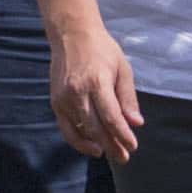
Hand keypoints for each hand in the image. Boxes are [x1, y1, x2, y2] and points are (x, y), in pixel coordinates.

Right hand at [51, 12, 145, 166]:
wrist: (71, 35)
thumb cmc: (102, 50)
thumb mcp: (122, 69)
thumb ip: (128, 98)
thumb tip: (136, 123)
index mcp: (97, 82)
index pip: (112, 117)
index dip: (123, 135)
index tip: (133, 146)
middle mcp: (78, 92)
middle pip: (96, 128)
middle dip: (112, 145)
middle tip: (124, 157)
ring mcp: (64, 98)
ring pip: (81, 131)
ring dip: (97, 145)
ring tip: (110, 153)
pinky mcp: (56, 102)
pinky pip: (66, 128)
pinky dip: (78, 141)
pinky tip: (91, 146)